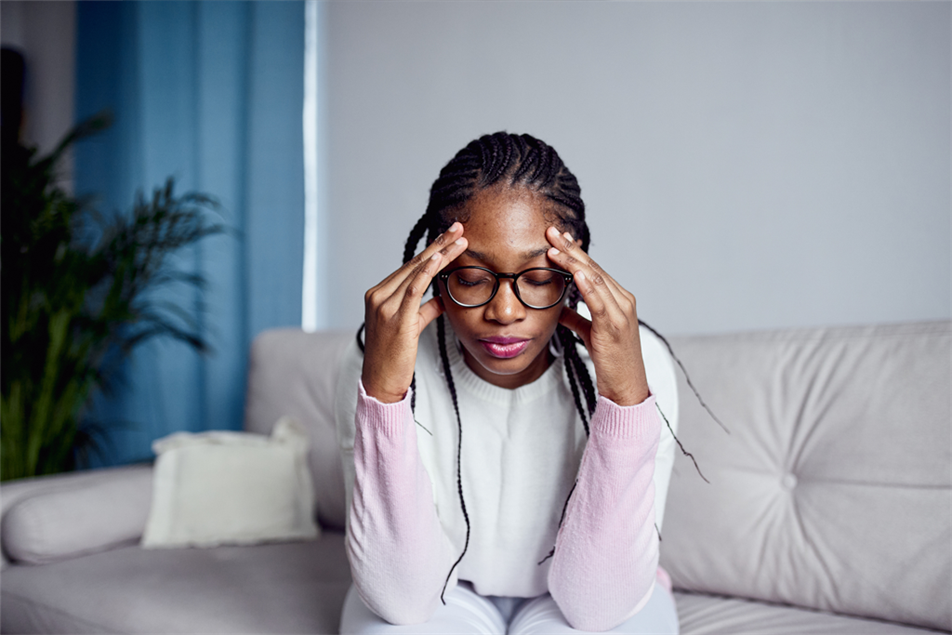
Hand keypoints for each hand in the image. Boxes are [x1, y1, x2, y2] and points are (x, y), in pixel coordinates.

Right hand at [361, 222, 467, 402]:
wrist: (380, 382)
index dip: (431, 250)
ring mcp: (384, 306)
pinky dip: (426, 272)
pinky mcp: (395, 319)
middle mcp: (378, 296)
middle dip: (438, 244)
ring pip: (416, 272)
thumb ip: (424, 310)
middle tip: (458, 228)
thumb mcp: (410, 327)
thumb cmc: (394, 357)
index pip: (409, 267)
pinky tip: (439, 259)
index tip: (449, 237)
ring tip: (459, 240)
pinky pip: (413, 290)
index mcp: (378, 295)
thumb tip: (442, 298)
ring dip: (440, 253)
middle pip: (413, 264)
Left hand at [545, 227, 648, 405]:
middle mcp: (623, 300)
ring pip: (595, 279)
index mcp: (618, 299)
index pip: (594, 269)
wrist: (626, 386)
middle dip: (571, 249)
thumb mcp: (589, 333)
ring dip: (573, 262)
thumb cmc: (610, 360)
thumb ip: (576, 318)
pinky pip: (600, 301)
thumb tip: (559, 308)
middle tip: (551, 232)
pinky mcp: (615, 326)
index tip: (556, 238)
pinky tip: (576, 272)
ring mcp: (621, 312)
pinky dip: (588, 284)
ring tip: (554, 248)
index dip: (574, 252)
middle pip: (594, 268)